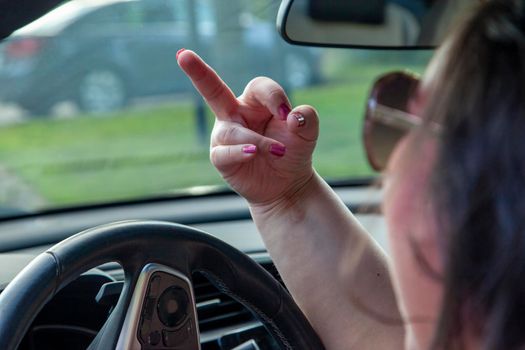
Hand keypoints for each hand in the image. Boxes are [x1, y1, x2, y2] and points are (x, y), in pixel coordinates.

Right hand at [177, 50, 318, 205]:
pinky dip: (239, 152)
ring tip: (277, 150)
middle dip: (197, 71)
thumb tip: (294, 116)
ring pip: (231, 132)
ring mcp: (224, 135)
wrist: (286, 184)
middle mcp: (234, 113)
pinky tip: (253, 153)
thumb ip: (307, 119)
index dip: (274, 97)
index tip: (288, 115)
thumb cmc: (292, 152)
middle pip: (213, 89)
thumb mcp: (307, 133)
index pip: (258, 86)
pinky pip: (223, 152)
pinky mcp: (220, 158)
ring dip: (256, 140)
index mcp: (254, 101)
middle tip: (183, 55)